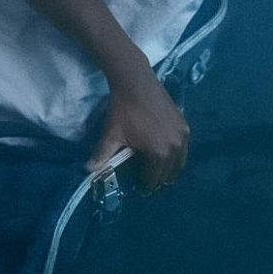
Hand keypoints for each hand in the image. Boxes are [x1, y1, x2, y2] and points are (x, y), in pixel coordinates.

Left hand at [89, 68, 189, 190]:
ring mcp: (183, 136)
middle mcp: (175, 148)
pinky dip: (177, 154)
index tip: (141, 189)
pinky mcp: (185, 125)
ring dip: (170, 168)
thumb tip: (88, 170)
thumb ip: (101, 155)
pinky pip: (183, 147)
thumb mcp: (111, 134)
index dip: (146, 186)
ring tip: (160, 170)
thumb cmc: (123, 111)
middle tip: (150, 181)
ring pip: (179, 161)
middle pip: (169, 172)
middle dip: (159, 179)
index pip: (154, 178)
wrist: (136, 84)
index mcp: (158, 154)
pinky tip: (167, 152)